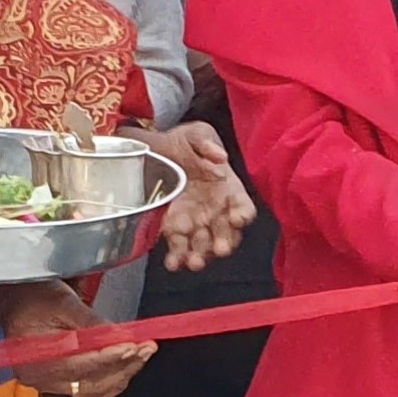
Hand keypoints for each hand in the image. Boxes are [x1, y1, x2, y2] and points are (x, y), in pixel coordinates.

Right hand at [2, 280, 152, 396]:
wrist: (12, 302)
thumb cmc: (31, 297)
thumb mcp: (61, 300)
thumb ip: (90, 321)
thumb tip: (120, 335)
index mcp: (35, 359)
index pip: (81, 364)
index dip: (111, 356)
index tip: (134, 345)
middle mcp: (41, 379)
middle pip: (92, 383)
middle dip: (123, 365)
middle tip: (147, 347)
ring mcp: (49, 385)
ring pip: (96, 390)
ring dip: (122, 373)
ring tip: (142, 353)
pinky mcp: (59, 384)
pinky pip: (92, 390)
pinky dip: (112, 378)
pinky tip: (127, 363)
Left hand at [146, 122, 255, 271]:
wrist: (155, 149)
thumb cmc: (184, 142)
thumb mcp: (196, 133)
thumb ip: (206, 143)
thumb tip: (219, 157)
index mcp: (229, 189)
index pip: (243, 205)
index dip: (243, 213)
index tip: (237, 218)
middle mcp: (216, 210)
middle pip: (227, 232)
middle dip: (225, 242)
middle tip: (220, 249)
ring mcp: (197, 222)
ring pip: (204, 245)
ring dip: (201, 255)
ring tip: (195, 262)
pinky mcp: (175, 230)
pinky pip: (179, 247)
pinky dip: (177, 258)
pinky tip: (173, 263)